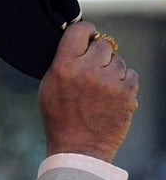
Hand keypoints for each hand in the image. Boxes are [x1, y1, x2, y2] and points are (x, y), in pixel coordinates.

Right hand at [41, 19, 139, 162]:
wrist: (79, 148)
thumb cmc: (60, 119)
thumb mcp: (49, 87)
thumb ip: (63, 62)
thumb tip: (80, 43)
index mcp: (63, 68)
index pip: (79, 31)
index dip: (86, 31)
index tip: (87, 36)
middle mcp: (87, 71)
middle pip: (103, 44)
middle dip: (98, 54)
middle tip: (92, 70)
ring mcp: (110, 82)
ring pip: (118, 61)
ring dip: (111, 70)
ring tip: (100, 89)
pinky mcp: (127, 93)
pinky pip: (131, 74)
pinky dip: (123, 82)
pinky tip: (111, 96)